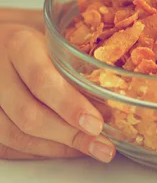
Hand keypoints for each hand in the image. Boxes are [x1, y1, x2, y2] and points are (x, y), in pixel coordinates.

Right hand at [0, 23, 114, 161]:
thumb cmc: (30, 35)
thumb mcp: (51, 31)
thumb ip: (76, 51)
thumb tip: (120, 78)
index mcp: (19, 45)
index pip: (42, 80)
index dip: (70, 105)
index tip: (97, 123)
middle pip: (30, 115)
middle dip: (70, 135)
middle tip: (102, 145)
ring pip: (17, 135)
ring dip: (58, 148)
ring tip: (92, 149)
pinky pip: (8, 146)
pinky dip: (40, 151)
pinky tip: (67, 149)